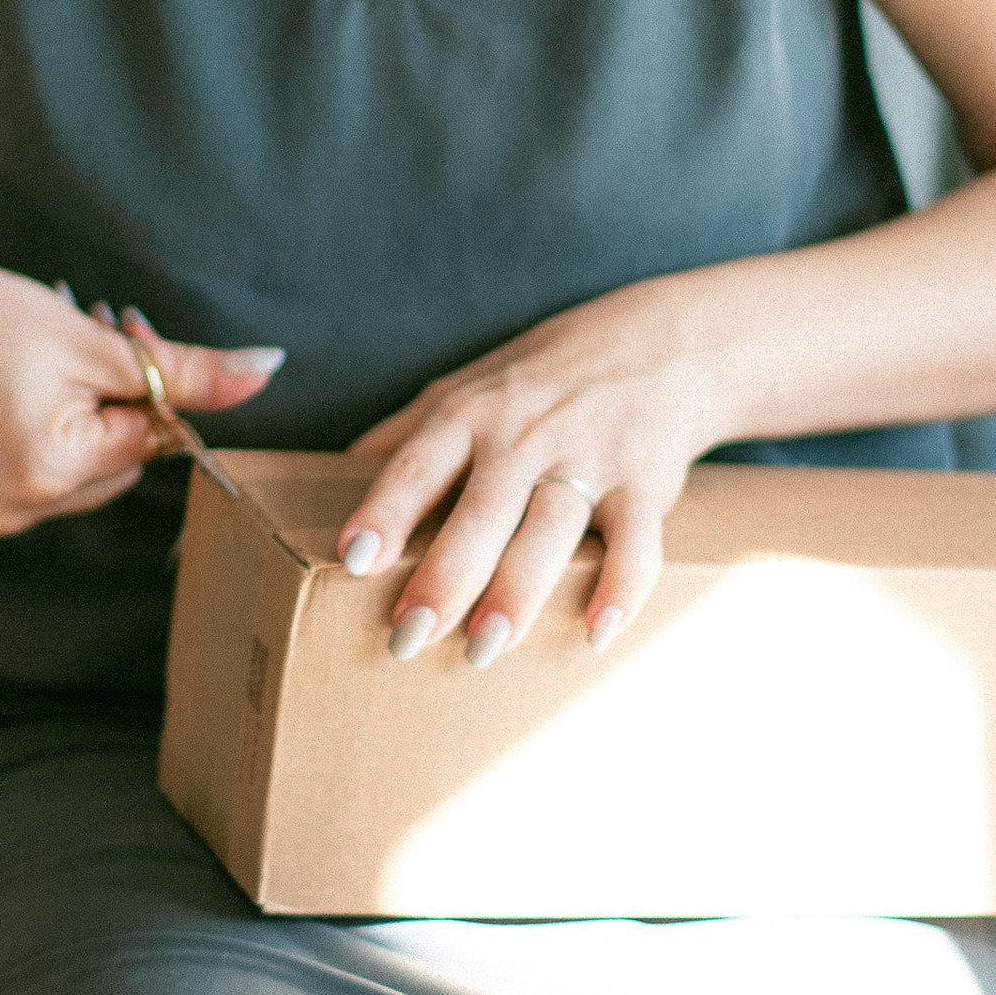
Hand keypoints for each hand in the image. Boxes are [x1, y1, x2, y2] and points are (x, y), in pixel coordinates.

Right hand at [0, 241, 283, 536]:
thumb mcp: (93, 338)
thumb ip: (184, 370)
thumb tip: (269, 373)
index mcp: (51, 472)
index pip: (151, 440)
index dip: (146, 384)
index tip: (116, 334)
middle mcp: (19, 512)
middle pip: (121, 465)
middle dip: (115, 405)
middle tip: (80, 340)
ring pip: (86, 474)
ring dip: (83, 422)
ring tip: (38, 367)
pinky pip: (42, 480)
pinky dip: (43, 438)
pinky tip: (8, 392)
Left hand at [334, 279, 723, 664]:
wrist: (662, 345)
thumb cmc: (544, 377)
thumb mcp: (470, 384)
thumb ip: (408, 432)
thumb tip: (334, 475)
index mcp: (471, 412)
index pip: (419, 463)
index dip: (385, 510)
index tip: (355, 558)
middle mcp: (526, 435)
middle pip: (482, 511)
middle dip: (445, 575)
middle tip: (409, 635)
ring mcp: (589, 459)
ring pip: (550, 529)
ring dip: (519, 591)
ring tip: (484, 648)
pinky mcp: (645, 484)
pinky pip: (637, 541)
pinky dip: (622, 587)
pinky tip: (598, 632)